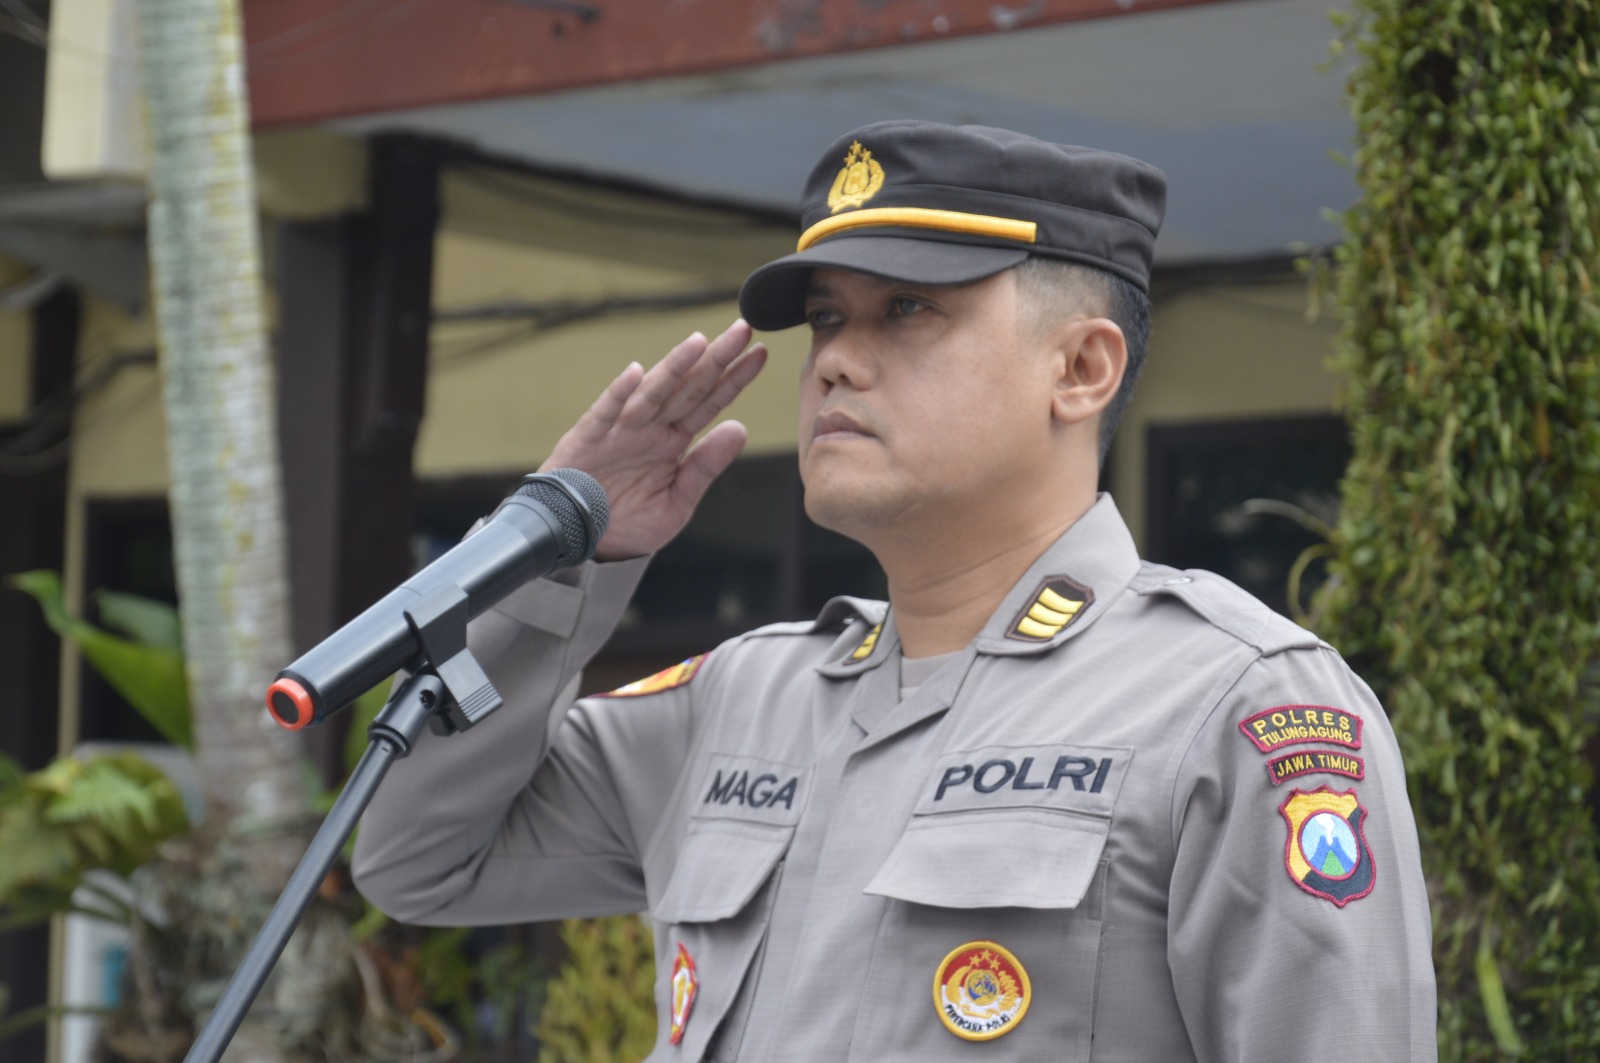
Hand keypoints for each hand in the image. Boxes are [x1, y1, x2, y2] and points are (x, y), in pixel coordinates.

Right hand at [539, 320, 768, 559]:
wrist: (581, 543)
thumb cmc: (628, 523)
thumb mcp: (677, 502)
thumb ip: (705, 467)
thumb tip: (740, 428)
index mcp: (672, 441)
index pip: (710, 402)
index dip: (734, 378)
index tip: (761, 353)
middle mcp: (649, 428)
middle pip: (687, 387)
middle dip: (714, 358)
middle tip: (742, 329)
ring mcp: (620, 430)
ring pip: (652, 393)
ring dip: (673, 367)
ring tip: (698, 343)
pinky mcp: (589, 439)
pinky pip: (605, 413)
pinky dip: (619, 393)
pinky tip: (636, 373)